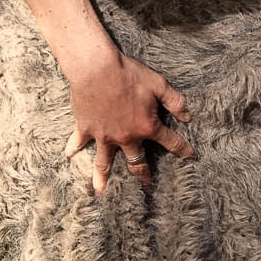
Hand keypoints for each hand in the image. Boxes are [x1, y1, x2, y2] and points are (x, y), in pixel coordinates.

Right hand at [63, 47, 196, 193]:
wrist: (96, 68)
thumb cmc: (128, 74)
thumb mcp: (158, 84)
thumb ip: (175, 101)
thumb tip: (188, 115)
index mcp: (146, 127)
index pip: (170, 142)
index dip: (182, 149)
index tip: (190, 156)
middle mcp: (126, 137)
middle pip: (137, 163)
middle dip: (144, 177)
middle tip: (146, 188)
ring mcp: (104, 135)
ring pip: (104, 163)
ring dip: (103, 178)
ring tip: (101, 193)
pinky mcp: (86, 128)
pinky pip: (78, 141)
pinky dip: (73, 148)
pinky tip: (69, 156)